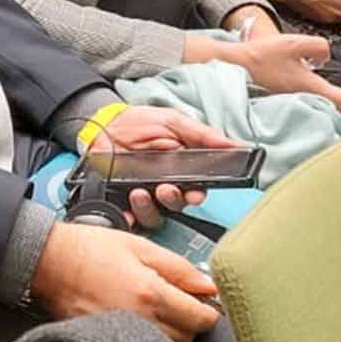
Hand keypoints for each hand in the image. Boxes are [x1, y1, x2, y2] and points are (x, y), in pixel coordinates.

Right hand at [29, 221, 220, 341]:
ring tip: (153, 310)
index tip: (204, 302)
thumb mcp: (140, 247)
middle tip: (176, 302)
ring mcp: (122, 336)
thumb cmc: (90, 250)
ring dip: (169, 332)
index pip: (202, 319)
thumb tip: (209, 286)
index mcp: (151, 294)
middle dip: (189, 321)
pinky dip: (146, 339)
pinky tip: (135, 320)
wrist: (48, 262)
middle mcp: (140, 321)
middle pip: (188, 337)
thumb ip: (179, 268)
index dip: (209, 309)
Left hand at [85, 108, 231, 227]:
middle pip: (176, 206)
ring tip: (138, 192)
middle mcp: (164, 187)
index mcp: (182, 171)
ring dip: (148, 207)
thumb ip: (204, 135)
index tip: (195, 195)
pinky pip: (128, 218)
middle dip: (173, 200)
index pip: (196, 191)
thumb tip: (235, 145)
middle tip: (165, 190)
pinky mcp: (121, 201)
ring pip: (154, 215)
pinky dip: (126, 217)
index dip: (197, 196)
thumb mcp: (174, 122)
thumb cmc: (140, 123)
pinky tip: (124, 209)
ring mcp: (143, 196)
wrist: (105, 124)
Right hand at [227, 26, 340, 116]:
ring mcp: (292, 103)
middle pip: (334, 106)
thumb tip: (327, 53)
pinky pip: (303, 101)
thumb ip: (319, 47)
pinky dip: (309, 94)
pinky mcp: (282, 101)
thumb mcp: (295, 44)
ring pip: (318, 103)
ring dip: (326, 96)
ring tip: (327, 83)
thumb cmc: (261, 58)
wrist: (233, 67)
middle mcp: (304, 100)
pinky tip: (301, 81)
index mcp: (312, 88)